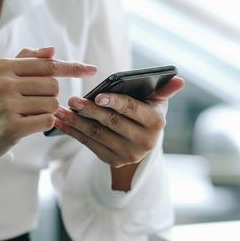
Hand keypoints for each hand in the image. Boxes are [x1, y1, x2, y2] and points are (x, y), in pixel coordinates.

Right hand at [0, 47, 96, 180]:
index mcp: (3, 66)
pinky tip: (28, 125)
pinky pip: (47, 122)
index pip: (48, 64)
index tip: (92, 69)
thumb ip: (25, 60)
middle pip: (53, 86)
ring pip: (52, 105)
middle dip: (50, 96)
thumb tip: (52, 50)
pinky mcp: (11, 127)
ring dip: (46, 112)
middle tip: (31, 104)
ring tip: (25, 115)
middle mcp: (4, 83)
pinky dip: (45, 124)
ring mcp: (7, 105)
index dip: (73, 67)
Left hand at [52, 76, 184, 190]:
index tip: (97, 96)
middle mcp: (144, 142)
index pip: (132, 110)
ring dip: (76, 122)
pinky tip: (61, 121)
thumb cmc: (146, 111)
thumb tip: (179, 79)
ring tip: (60, 110)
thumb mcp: (157, 100)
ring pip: (97, 135)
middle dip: (90, 111)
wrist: (141, 141)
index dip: (114, 103)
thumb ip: (165, 89)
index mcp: (156, 123)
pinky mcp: (113, 161)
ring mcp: (128, 154)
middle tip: (72, 100)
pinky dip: (73, 132)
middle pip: (111, 124)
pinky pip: (89, 144)